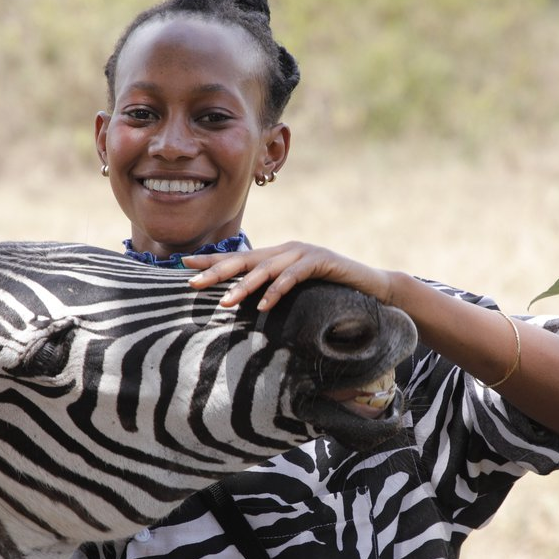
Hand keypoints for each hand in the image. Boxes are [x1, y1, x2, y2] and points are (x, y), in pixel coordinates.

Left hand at [183, 242, 393, 310]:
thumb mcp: (299, 293)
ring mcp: (304, 253)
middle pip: (245, 260)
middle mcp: (286, 250)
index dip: (212, 262)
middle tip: (191, 284)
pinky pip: (294, 276)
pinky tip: (265, 306)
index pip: (239, 258)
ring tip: (224, 303)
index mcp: (277, 256)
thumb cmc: (334, 293)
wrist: (373, 287)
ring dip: (243, 287)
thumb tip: (247, 309)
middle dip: (217, 271)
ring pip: (266, 269)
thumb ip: (275, 293)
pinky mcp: (321, 261)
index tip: (184, 268)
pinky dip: (278, 290)